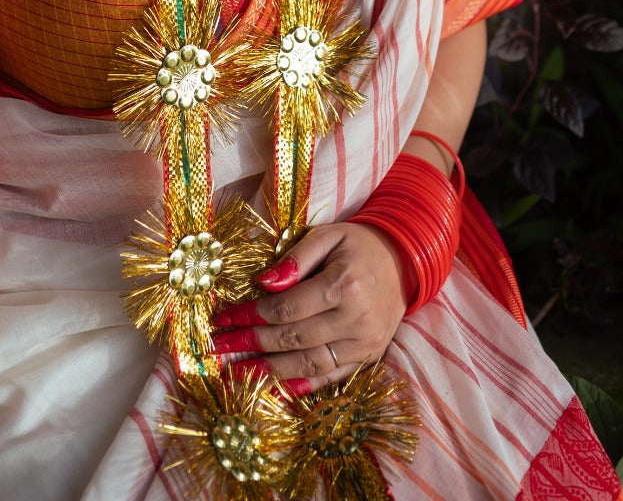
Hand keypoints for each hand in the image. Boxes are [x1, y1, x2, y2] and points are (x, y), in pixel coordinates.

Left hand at [211, 223, 406, 393]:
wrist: (404, 261)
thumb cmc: (358, 245)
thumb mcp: (328, 236)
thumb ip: (295, 259)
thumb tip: (263, 285)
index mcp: (343, 284)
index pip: (287, 308)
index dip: (252, 315)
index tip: (224, 319)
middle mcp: (355, 318)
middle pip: (293, 338)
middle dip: (251, 344)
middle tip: (219, 347)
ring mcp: (364, 343)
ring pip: (309, 363)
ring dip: (270, 371)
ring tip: (239, 373)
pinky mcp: (369, 356)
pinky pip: (332, 377)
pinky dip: (304, 384)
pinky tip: (278, 387)